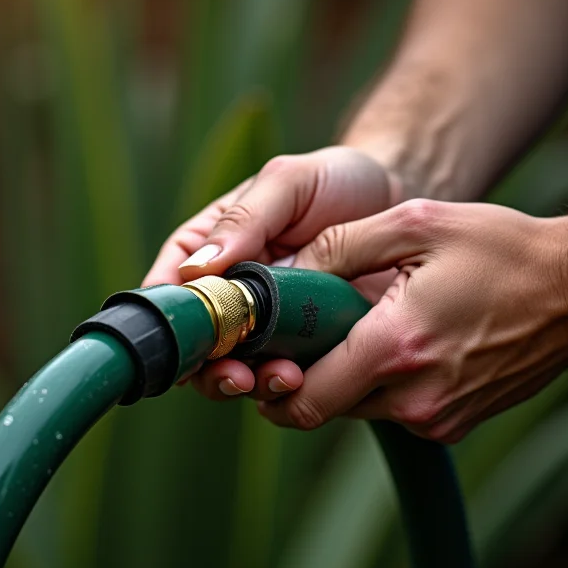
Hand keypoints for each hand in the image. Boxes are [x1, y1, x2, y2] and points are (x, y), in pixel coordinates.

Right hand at [142, 146, 399, 399]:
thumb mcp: (289, 182)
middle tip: (236, 374)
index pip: (169, 289)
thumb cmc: (336, 182)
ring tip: (281, 377)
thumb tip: (197, 269)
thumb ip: (246, 218)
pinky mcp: (305, 347)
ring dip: (251, 383)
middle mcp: (232, 294)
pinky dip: (288, 386)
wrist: (398, 204)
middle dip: (210, 367)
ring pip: (238, 369)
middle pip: (199, 344)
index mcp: (212, 251)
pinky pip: (286, 375)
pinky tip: (303, 380)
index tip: (184, 340)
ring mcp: (268, 326)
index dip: (170, 320)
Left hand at [257, 199, 567, 442]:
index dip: (268, 381)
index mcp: (396, 347)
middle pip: (321, 406)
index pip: (302, 397)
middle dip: (301, 374)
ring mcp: (435, 418)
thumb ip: (339, 249)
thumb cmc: (502, 251)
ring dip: (342, 375)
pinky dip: (378, 382)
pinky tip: (396, 343)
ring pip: (354, 408)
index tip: (259, 353)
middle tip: (301, 334)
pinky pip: (390, 410)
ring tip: (357, 328)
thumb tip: (284, 273)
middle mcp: (413, 397)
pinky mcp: (451, 424)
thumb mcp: (415, 225)